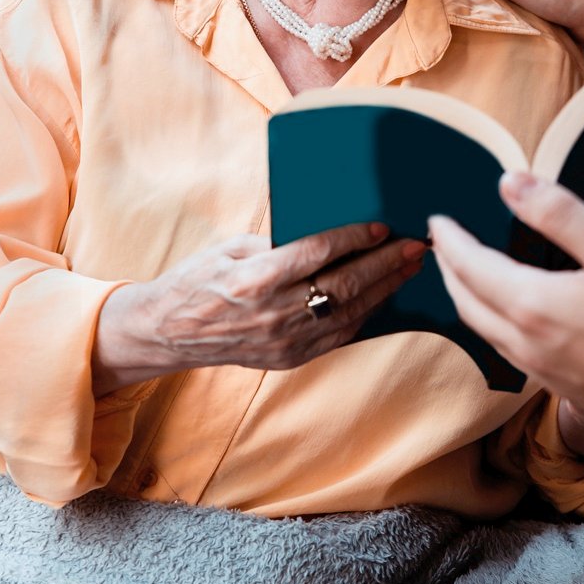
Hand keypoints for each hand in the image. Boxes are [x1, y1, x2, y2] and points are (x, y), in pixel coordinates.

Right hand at [94, 222, 425, 392]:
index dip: (354, 237)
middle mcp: (273, 312)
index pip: (317, 252)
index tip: (381, 225)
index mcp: (255, 278)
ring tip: (410, 268)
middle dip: (385, 263)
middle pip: (343, 284)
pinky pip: (338, 337)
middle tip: (417, 245)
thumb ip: (276, 243)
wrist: (167, 332)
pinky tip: (383, 297)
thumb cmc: (196, 280)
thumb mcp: (229, 248)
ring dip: (385, 289)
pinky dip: (365, 315)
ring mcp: (283, 340)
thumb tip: (321, 231)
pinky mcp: (289, 358)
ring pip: (349, 313)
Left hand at [428, 171, 583, 450]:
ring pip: (488, 331)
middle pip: (468, 303)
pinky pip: (513, 351)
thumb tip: (510, 183)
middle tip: (445, 246)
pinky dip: (498, 324)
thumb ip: (558, 213)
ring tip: (471, 275)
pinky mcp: (569, 389)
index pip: (470, 267)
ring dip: (471, 299)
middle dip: (450, 271)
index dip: (450, 240)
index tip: (438, 221)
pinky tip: (519, 316)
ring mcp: (547, 374)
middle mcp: (528, 347)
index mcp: (532, 308)